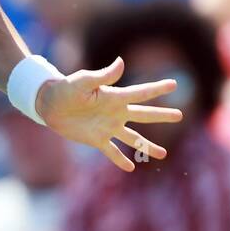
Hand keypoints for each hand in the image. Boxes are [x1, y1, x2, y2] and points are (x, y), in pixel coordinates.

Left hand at [34, 56, 182, 172]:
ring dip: (148, 146)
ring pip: (133, 138)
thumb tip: (121, 62)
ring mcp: (108, 127)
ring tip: (164, 154)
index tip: (174, 84)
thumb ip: (103, 75)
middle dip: (162, 115)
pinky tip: (131, 168)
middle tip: (180, 115)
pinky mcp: (97, 139)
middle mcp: (116, 112)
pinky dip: (121, 160)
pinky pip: (112, 152)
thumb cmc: (65, 88)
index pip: (141, 93)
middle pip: (144, 115)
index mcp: (114, 97)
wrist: (49, 104)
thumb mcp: (83, 80)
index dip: (157, 88)